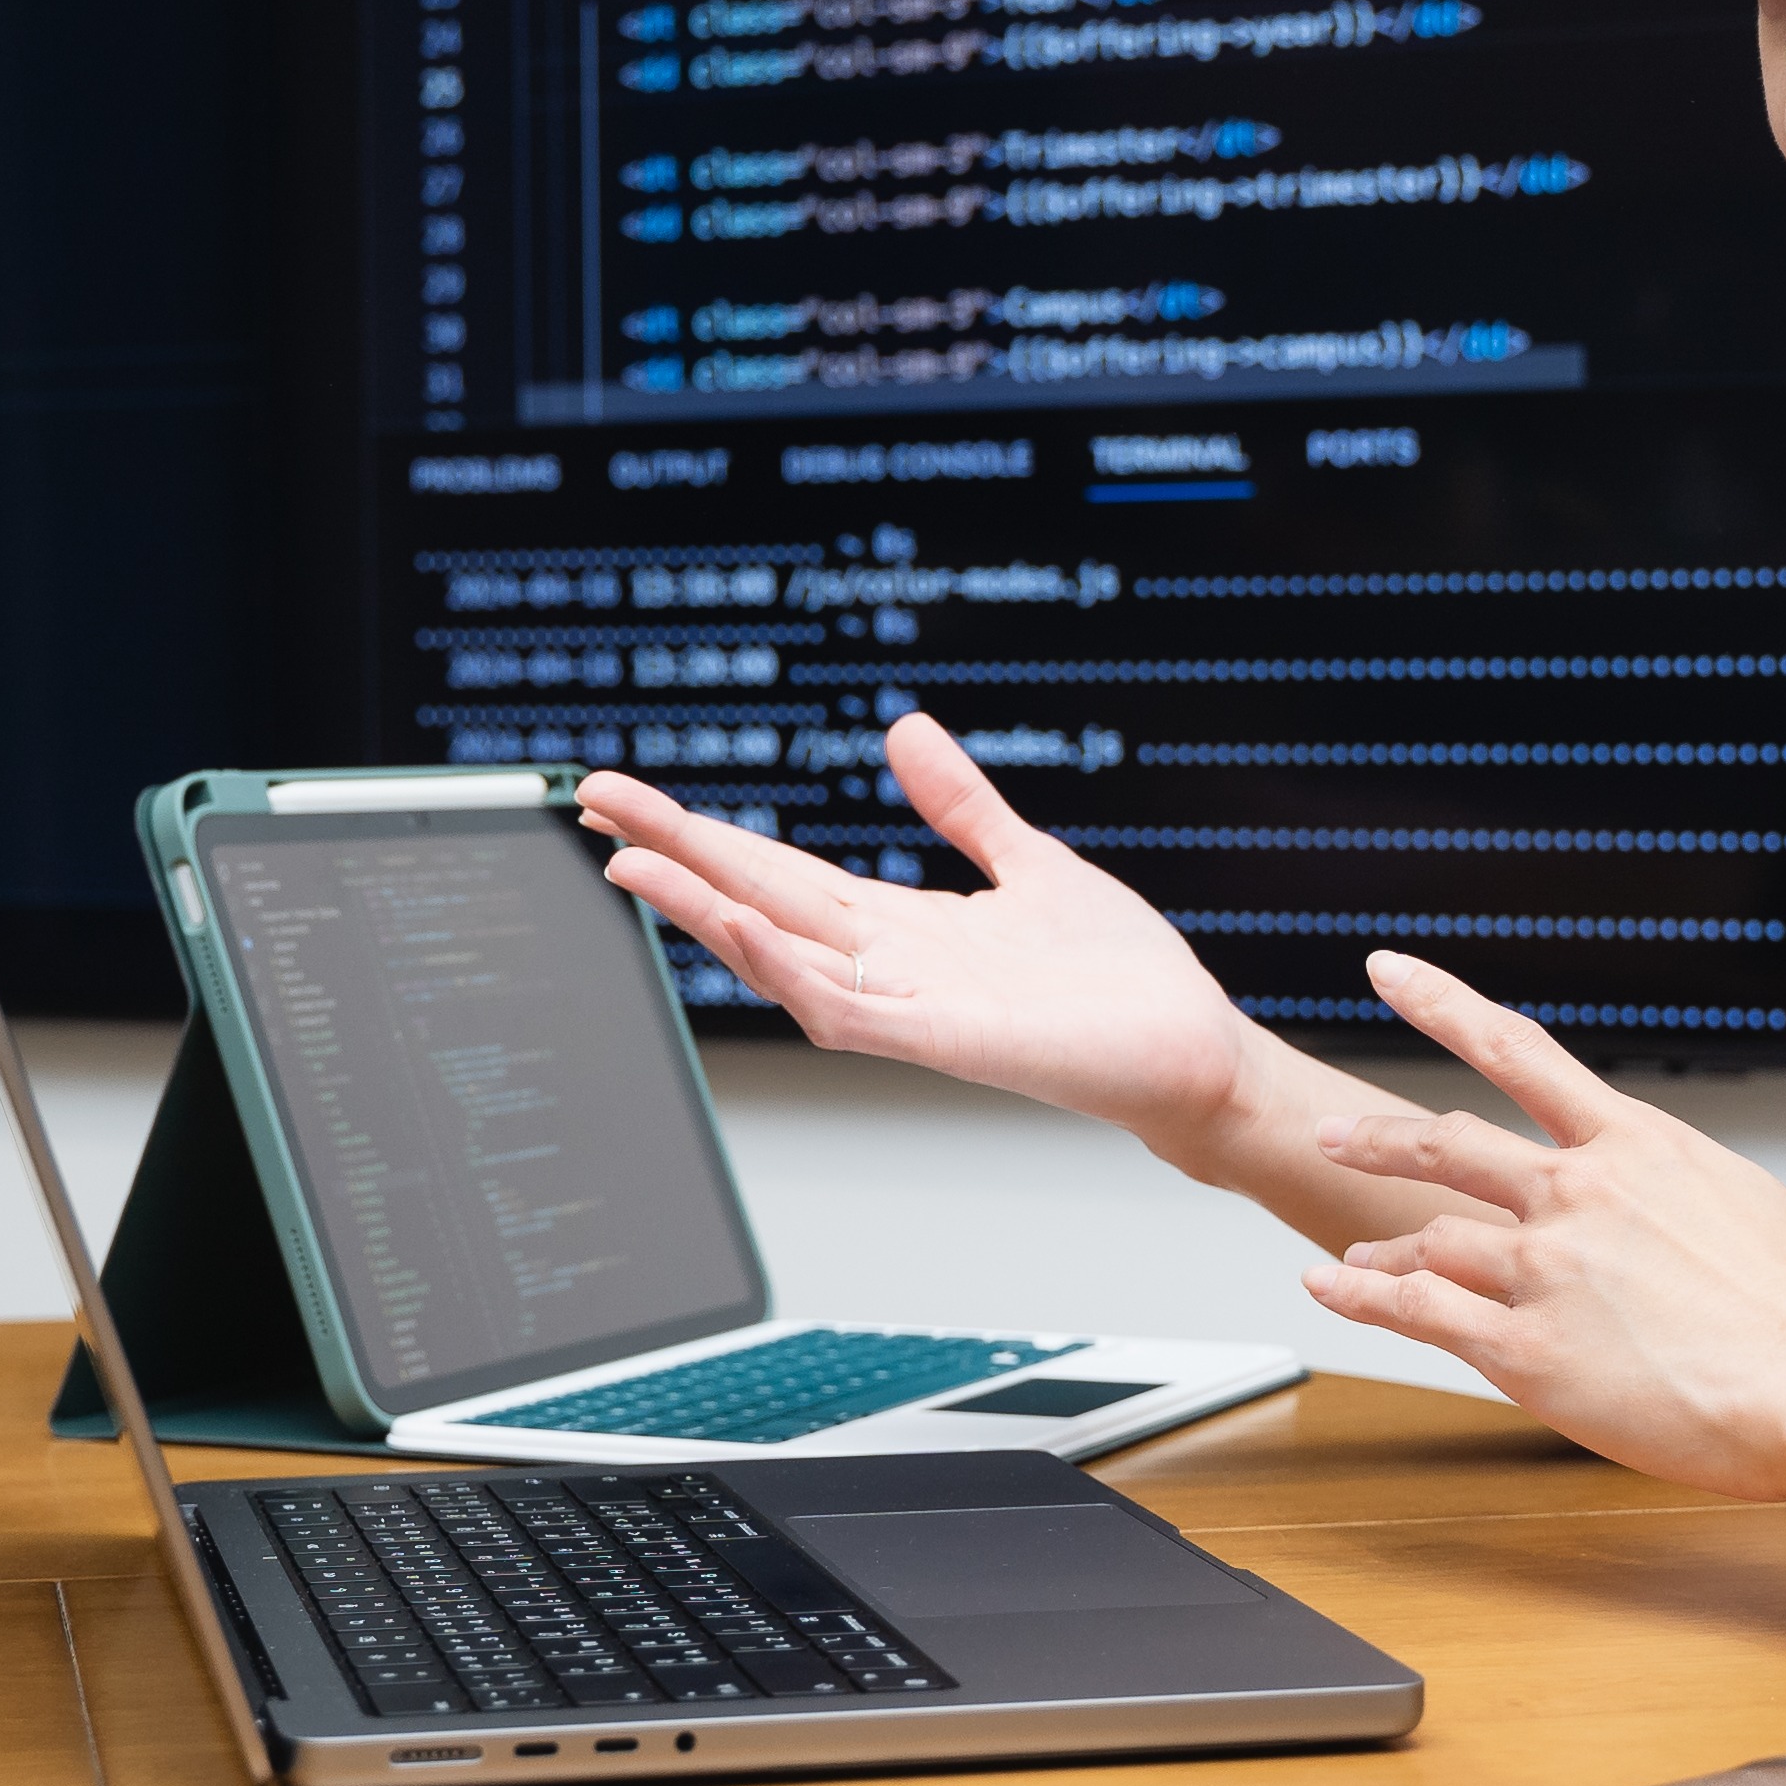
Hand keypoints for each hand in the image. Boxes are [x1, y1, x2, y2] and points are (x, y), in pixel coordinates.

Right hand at [579, 715, 1257, 1147]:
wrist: (1190, 1054)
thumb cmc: (1120, 979)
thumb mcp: (1030, 861)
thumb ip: (962, 805)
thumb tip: (905, 731)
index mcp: (903, 927)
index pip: (780, 873)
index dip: (707, 835)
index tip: (634, 798)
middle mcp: (890, 967)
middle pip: (761, 902)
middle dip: (677, 858)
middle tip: (596, 810)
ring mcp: (910, 1007)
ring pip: (782, 957)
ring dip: (708, 913)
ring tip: (637, 865)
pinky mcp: (945, 1039)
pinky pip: (846, 1009)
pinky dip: (788, 971)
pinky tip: (742, 930)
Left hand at [1304, 950, 1785, 1504]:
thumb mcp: (1738, 1199)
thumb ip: (1668, 1180)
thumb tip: (1644, 1176)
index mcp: (1634, 1145)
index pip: (1518, 1050)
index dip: (1440, 1003)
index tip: (1388, 971)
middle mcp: (1578, 1193)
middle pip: (1446, 1143)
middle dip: (1378, 1137)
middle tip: (1333, 1131)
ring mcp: (1547, 1269)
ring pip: (1428, 1236)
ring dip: (1377, 1247)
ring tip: (1347, 1256)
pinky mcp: (1529, 1348)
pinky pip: (1421, 1313)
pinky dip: (1365, 1297)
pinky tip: (1335, 1288)